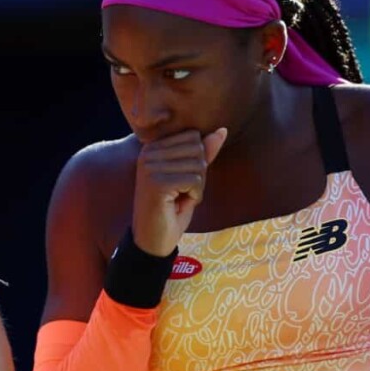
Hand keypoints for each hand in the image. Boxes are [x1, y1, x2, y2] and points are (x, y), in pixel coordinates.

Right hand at [131, 127, 226, 255]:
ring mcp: (150, 167)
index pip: (194, 136)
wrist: (153, 240)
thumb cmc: (172, 208)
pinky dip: (195, 196)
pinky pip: (195, 180)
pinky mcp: (157, 183)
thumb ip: (203, 153)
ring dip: (197, 187)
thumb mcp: (190, 177)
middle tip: (181, 192)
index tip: (180, 180)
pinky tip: (178, 205)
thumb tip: (222, 130)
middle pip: (197, 148)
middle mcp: (147, 153)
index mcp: (152, 146)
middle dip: (199, 173)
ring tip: (178, 199)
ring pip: (198, 165)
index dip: (197, 161)